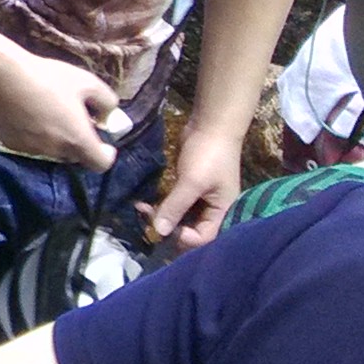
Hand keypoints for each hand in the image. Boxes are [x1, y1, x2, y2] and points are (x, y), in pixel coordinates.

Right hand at [0, 46, 121, 170]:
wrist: (3, 74)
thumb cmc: (49, 77)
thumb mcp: (88, 82)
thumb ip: (107, 102)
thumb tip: (107, 115)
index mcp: (78, 139)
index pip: (100, 164)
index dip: (105, 155)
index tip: (103, 142)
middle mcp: (55, 150)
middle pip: (74, 155)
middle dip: (77, 141)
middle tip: (71, 118)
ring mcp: (31, 149)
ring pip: (50, 149)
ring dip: (54, 137)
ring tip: (45, 112)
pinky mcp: (10, 143)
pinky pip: (29, 144)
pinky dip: (32, 134)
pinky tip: (25, 114)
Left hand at [149, 126, 241, 246]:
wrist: (210, 125)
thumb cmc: (208, 155)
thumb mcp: (192, 182)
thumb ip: (176, 207)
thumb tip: (158, 231)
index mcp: (222, 211)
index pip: (204, 237)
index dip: (184, 238)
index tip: (163, 228)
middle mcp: (212, 208)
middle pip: (191, 229)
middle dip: (169, 228)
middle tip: (145, 222)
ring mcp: (200, 197)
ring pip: (180, 217)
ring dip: (161, 217)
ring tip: (141, 211)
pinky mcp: (188, 187)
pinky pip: (174, 203)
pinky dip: (161, 205)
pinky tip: (143, 203)